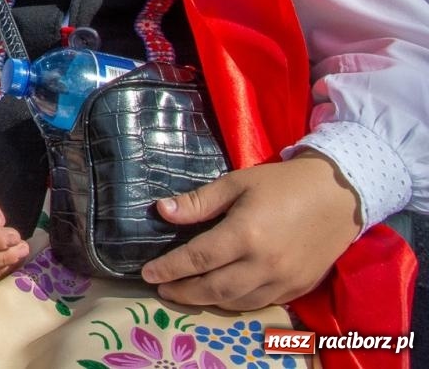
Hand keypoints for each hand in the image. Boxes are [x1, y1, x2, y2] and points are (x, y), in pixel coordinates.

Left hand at [140, 151, 361, 310]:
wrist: (339, 196)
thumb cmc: (283, 184)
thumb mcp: (237, 183)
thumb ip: (199, 202)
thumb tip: (162, 211)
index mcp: (245, 235)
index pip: (197, 259)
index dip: (169, 269)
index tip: (147, 273)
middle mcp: (264, 264)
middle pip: (213, 289)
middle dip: (182, 292)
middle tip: (161, 289)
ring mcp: (283, 281)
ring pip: (236, 302)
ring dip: (206, 301)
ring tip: (185, 293)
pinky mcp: (299, 288)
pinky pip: (259, 303)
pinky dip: (235, 303)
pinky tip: (221, 295)